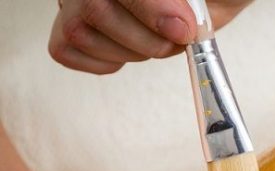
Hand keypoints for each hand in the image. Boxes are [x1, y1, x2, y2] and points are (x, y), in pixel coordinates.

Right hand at [48, 0, 252, 74]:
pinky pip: (67, 50)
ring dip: (132, 50)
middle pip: (95, 10)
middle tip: (179, 37)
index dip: (152, 11)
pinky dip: (106, 60)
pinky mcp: (70, 26)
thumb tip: (176, 21)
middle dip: (148, 38)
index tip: (184, 30)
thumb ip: (192, 2)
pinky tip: (133, 47)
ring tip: (158, 40)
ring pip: (79, 33)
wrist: (208, 0)